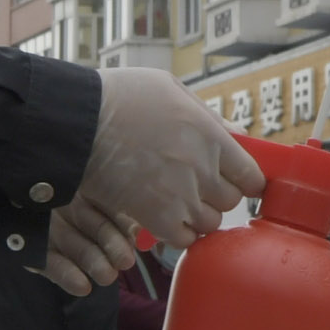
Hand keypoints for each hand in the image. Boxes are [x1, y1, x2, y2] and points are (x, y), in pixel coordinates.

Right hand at [58, 68, 259, 290]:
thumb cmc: (119, 98)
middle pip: (231, 202)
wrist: (77, 121)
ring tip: (175, 202)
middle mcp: (203, 168)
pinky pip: (184, 240)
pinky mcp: (157, 217)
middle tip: (194, 187)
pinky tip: (163, 218)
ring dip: (196, 217)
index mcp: (211, 137)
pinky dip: (178, 234)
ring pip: (210, 223)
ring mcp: (181, 196)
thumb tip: (240, 137)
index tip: (235, 183)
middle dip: (215, 197)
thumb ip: (209, 117)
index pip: (251, 176)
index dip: (245, 182)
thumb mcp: (171, 89)